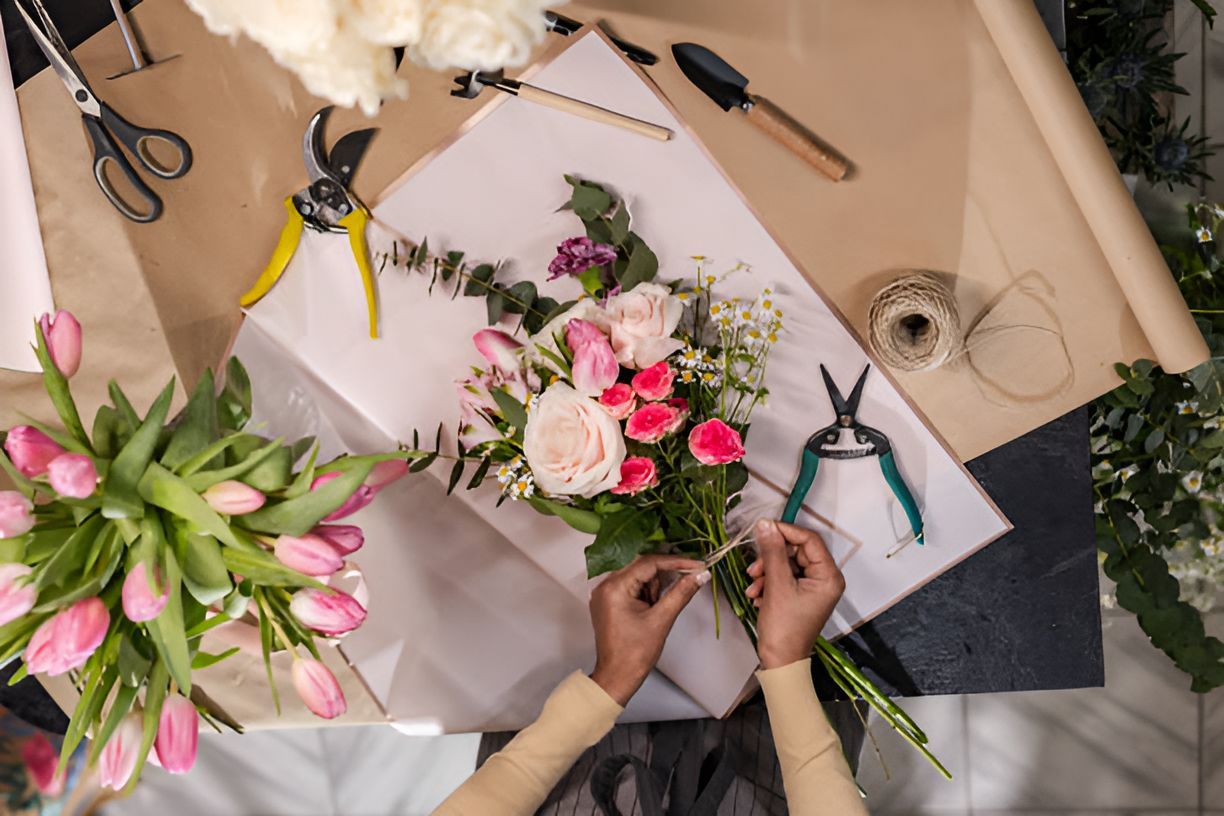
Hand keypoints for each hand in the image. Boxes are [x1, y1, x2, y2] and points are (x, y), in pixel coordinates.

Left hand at [589, 554, 709, 704]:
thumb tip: (700, 576)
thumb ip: (681, 593)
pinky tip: (650, 607)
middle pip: (642, 564)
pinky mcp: (607, 600)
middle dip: (665, 574)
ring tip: (656, 609)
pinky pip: (630, 584)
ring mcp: (604, 592)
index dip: (676, 562)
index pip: (649, 563)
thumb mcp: (662, 620)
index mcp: (615, 588)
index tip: (697, 565)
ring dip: (654, 585)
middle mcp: (605, 585)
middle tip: (687, 579)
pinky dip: (645, 591)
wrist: (617, 677)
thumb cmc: (634, 654)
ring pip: (637, 574)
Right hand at [746, 520, 845, 669]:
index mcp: (828, 576)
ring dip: (767, 571)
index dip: (786, 532)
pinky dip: (769, 582)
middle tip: (754, 568)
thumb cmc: (784, 627)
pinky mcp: (802, 595)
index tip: (763, 529)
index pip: (809, 540)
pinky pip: (784, 577)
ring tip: (754, 586)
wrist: (780, 661)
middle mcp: (825, 579)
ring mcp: (813, 587)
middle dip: (772, 558)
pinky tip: (758, 595)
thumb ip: (772, 552)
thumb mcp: (777, 585)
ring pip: (787, 564)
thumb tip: (765, 524)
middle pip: (796, 552)